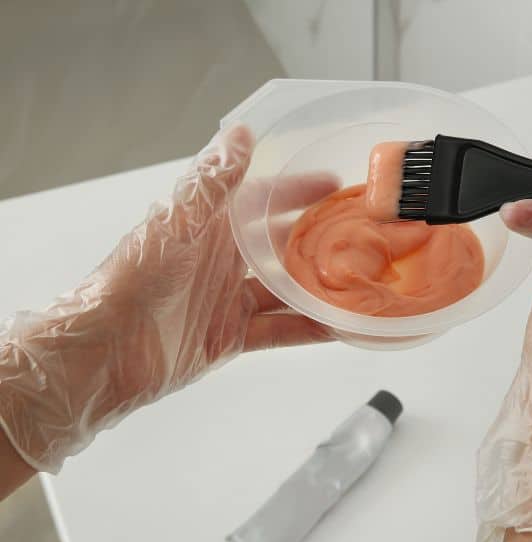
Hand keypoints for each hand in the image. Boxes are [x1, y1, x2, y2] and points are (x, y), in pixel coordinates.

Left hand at [0, 125, 336, 472]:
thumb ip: (213, 180)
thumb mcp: (179, 222)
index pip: (262, 200)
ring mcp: (228, 300)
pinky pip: (280, 330)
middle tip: (361, 235)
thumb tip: (241, 132)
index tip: (335, 184)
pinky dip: (309, 329)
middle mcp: (222, 261)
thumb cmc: (134, 281)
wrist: (105, 353)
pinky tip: (339, 327)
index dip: (297, 190)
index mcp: (209, 227)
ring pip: (286, 290)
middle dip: (318, 239)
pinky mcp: (230, 337)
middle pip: (280, 245)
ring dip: (319, 287)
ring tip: (360, 283)